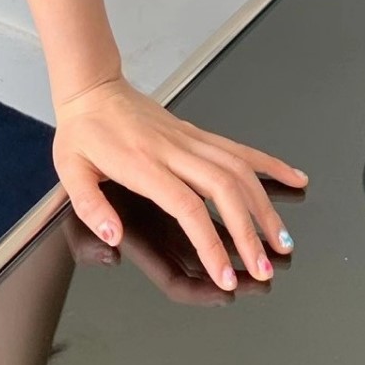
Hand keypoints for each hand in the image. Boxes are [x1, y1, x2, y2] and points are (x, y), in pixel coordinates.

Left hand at [52, 73, 308, 291]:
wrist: (93, 88)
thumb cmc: (82, 131)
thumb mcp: (70, 171)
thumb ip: (90, 206)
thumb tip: (112, 238)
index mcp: (143, 164)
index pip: (186, 206)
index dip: (210, 242)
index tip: (225, 275)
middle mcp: (173, 150)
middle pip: (223, 189)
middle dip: (249, 232)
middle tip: (265, 268)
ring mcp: (189, 139)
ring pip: (238, 169)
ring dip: (265, 205)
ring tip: (284, 240)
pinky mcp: (197, 133)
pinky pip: (238, 148)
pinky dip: (268, 164)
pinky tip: (293, 177)